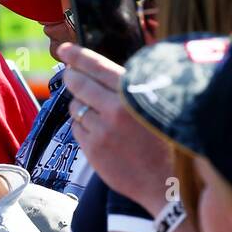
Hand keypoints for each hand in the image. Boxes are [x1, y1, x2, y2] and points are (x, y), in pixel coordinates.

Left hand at [56, 41, 171, 210]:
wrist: (168, 183)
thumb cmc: (168, 141)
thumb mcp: (159, 105)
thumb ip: (133, 87)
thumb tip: (104, 70)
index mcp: (134, 94)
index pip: (98, 67)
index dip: (77, 56)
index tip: (64, 48)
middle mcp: (115, 110)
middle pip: (78, 84)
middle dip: (71, 76)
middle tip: (69, 73)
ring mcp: (101, 131)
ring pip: (76, 107)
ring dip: (81, 105)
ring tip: (99, 112)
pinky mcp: (92, 150)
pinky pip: (77, 128)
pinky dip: (84, 126)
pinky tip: (100, 132)